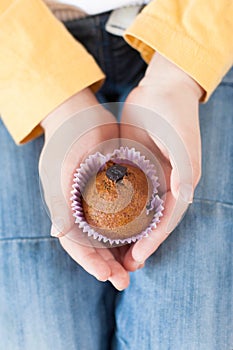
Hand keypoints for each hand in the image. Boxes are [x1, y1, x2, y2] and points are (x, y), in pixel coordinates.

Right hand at [39, 88, 129, 289]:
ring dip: (122, 252)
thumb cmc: (66, 140)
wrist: (81, 115)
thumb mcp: (60, 168)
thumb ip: (60, 200)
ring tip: (138, 266)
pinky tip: (145, 239)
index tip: (107, 276)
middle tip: (125, 281)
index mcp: (66, 209)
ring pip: (111, 235)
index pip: (76, 243)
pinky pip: (124, 216)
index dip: (89, 262)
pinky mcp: (115, 190)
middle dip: (109, 265)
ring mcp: (99, 201)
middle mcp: (82, 209)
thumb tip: (58, 233)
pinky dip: (133, 231)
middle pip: (95, 245)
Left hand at [120, 53, 203, 270]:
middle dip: (141, 244)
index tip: (138, 257)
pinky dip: (121, 213)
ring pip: (141, 213)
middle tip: (124, 265)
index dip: (154, 240)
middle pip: (155, 221)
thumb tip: (184, 198)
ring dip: (130, 234)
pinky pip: (129, 196)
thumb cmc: (174, 112)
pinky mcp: (138, 168)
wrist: (161, 89)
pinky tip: (107, 224)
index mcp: (182, 180)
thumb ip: (185, 168)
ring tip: (115, 253)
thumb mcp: (181, 138)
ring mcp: (153, 176)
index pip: (168, 218)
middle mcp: (169, 183)